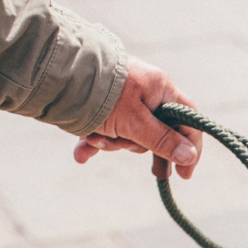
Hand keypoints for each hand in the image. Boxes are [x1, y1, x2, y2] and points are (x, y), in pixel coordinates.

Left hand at [72, 56, 201, 179]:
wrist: (57, 72)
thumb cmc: (103, 94)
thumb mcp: (135, 122)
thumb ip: (163, 140)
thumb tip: (189, 156)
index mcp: (160, 90)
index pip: (188, 121)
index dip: (190, 149)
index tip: (184, 175)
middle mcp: (145, 94)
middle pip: (155, 133)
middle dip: (134, 144)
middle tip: (119, 146)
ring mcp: (123, 101)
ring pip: (128, 134)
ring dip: (110, 142)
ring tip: (93, 138)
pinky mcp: (103, 107)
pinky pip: (107, 131)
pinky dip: (94, 142)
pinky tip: (81, 154)